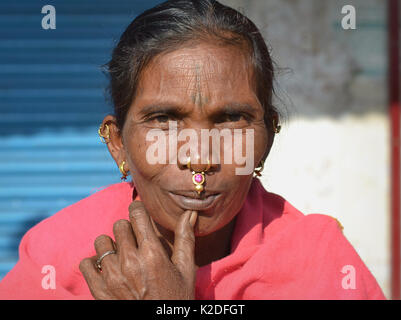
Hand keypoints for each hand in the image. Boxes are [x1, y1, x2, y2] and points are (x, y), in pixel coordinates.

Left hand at [79, 201, 197, 299]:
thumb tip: (190, 213)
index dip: (138, 210)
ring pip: (101, 241)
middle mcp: (130, 262)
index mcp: (152, 253)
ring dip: (111, 245)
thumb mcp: (185, 269)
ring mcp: (112, 276)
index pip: (137, 214)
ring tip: (122, 256)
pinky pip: (87, 263)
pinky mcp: (99, 290)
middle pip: (119, 225)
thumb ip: (185, 238)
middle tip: (135, 241)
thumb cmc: (175, 298)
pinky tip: (108, 269)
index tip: (140, 215)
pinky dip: (95, 263)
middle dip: (128, 229)